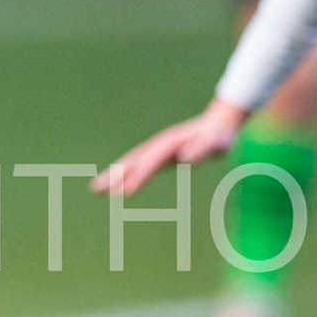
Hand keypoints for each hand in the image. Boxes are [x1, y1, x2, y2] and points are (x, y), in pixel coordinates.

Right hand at [92, 99, 245, 197]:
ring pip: (132, 162)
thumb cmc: (220, 137)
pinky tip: (117, 184)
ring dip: (114, 175)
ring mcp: (158, 149)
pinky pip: (138, 164)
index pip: (150, 163)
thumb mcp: (217, 142)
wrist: (220, 124)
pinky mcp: (159, 154)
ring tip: (97, 189)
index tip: (124, 192)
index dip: (138, 177)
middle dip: (115, 176)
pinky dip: (125, 173)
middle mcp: (159, 146)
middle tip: (95, 190)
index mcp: (171, 145)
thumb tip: (185, 156)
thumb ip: (202, 148)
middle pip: (133, 161)